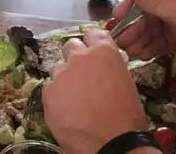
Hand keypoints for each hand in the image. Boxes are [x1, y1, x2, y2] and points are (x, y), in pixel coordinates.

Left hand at [43, 29, 148, 153]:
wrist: (113, 145)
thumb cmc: (127, 118)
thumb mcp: (125, 83)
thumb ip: (108, 68)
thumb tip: (100, 68)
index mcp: (103, 52)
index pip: (92, 33)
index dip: (92, 43)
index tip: (91, 52)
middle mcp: (79, 57)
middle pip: (71, 47)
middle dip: (75, 59)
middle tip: (82, 78)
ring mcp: (61, 74)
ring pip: (58, 70)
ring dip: (65, 80)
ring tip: (75, 101)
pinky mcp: (48, 92)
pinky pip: (50, 89)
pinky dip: (57, 98)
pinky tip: (68, 112)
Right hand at [110, 0, 175, 77]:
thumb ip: (156, 4)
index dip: (129, 6)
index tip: (117, 18)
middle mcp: (170, 5)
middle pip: (143, 14)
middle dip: (132, 28)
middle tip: (121, 41)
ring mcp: (170, 24)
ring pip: (146, 30)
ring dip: (136, 40)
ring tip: (129, 51)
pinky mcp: (172, 41)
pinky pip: (153, 42)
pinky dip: (146, 49)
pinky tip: (140, 56)